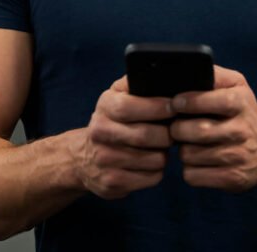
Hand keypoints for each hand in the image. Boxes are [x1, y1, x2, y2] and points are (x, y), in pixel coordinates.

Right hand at [73, 76, 174, 199]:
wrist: (82, 158)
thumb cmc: (112, 122)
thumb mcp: (117, 97)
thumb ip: (136, 84)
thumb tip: (162, 74)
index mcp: (104, 107)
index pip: (129, 107)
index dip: (156, 107)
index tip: (174, 107)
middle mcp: (100, 133)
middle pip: (145, 136)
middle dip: (167, 134)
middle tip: (174, 132)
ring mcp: (104, 160)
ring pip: (153, 159)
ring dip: (164, 154)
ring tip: (161, 148)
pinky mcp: (112, 183)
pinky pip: (151, 178)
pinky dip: (158, 171)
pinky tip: (151, 164)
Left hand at [169, 66, 256, 191]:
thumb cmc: (244, 113)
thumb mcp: (238, 87)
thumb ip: (215, 76)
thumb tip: (188, 71)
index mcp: (241, 103)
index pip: (210, 100)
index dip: (188, 102)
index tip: (176, 103)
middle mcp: (241, 130)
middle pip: (194, 131)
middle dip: (178, 128)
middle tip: (178, 127)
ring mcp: (237, 157)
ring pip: (188, 155)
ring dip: (183, 149)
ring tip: (190, 144)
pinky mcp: (232, 179)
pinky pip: (193, 176)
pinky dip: (190, 169)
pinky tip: (198, 161)